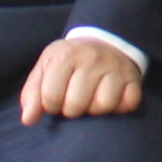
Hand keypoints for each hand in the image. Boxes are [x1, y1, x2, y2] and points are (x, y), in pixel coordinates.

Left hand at [21, 34, 146, 123]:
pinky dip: (119, 108)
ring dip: (94, 109)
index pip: (51, 97)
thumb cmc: (69, 62)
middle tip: (74, 99)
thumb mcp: (46, 68)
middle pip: (75, 105)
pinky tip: (111, 98)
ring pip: (102, 106)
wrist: (104, 42)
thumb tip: (28, 120)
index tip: (56, 98)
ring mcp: (115, 68)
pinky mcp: (133, 78)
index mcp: (66, 55)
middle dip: (71, 109)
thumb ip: (32, 93)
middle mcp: (92, 59)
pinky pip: (127, 104)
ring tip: (91, 99)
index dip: (50, 105)